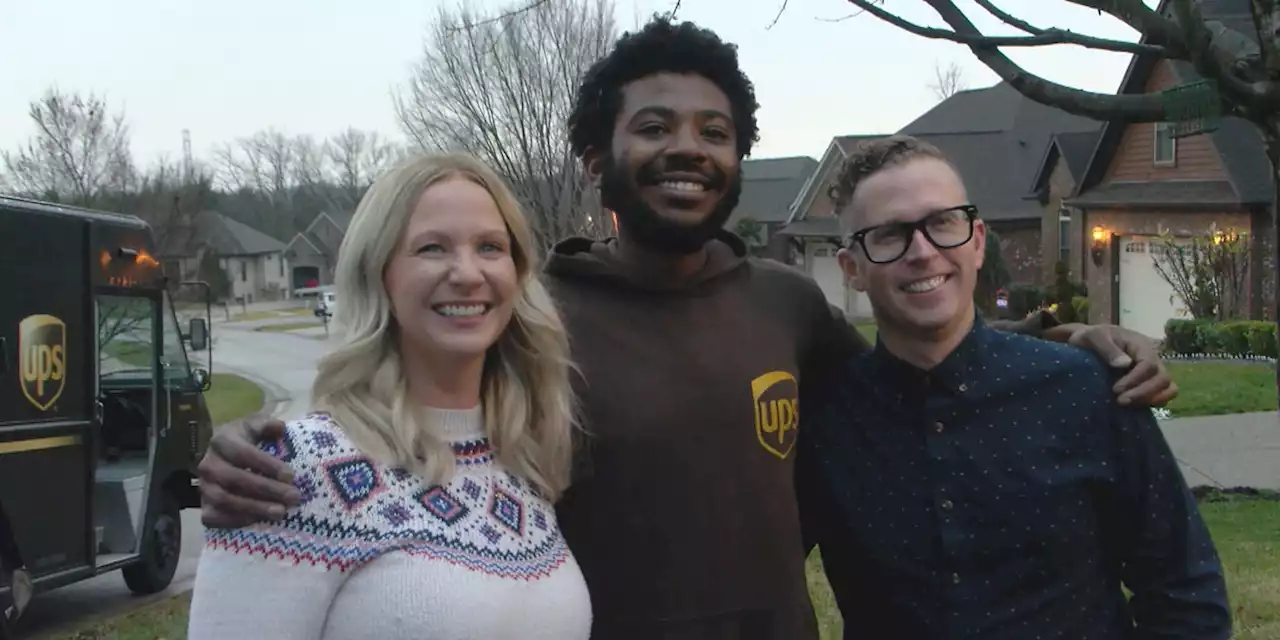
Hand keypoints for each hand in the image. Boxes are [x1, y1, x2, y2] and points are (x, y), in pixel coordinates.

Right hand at [198, 417, 299, 527]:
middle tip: (292, 496)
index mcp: (221, 441)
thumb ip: (266, 424)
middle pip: (234, 479)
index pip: (243, 453)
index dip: (266, 465)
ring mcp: (204, 487)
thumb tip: (279, 427)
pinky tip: (258, 521)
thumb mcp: (256, 425)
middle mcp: (208, 464)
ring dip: (254, 508)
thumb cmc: (246, 440)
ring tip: (280, 512)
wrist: (224, 457)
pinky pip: (214, 518)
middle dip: (266, 489)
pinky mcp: (203, 506)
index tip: (290, 475)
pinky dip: (235, 521)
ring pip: (224, 500)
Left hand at [1063, 324, 1178, 406]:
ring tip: (1127, 405)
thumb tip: (1125, 364)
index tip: (1115, 389)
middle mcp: (1152, 358)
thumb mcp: (1093, 337)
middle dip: (1143, 392)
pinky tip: (1132, 407)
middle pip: (1163, 378)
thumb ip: (1107, 348)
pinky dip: (1152, 403)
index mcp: (1141, 345)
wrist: (1086, 343)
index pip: (1149, 364)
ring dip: (1150, 399)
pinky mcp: (1149, 384)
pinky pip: (1162, 396)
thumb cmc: (1090, 338)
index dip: (1135, 379)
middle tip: (1120, 401)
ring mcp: (1153, 372)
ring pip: (1168, 388)